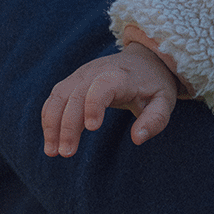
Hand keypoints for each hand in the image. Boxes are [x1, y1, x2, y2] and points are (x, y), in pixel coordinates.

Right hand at [41, 41, 178, 156]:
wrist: (145, 60)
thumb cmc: (154, 85)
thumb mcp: (164, 101)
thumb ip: (155, 119)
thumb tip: (137, 139)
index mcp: (122, 76)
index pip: (103, 86)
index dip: (94, 104)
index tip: (92, 128)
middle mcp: (98, 71)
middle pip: (76, 94)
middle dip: (68, 125)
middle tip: (67, 153)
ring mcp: (83, 73)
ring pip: (59, 96)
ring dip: (52, 124)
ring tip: (53, 152)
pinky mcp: (73, 80)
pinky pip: (55, 98)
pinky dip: (49, 118)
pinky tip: (51, 141)